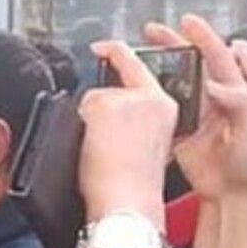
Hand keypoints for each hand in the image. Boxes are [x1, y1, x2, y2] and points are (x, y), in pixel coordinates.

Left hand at [78, 41, 175, 231]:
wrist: (127, 200)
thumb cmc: (134, 185)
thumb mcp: (149, 146)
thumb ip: (139, 123)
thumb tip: (117, 119)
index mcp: (166, 108)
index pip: (142, 69)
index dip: (120, 53)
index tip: (106, 47)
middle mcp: (152, 97)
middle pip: (112, 85)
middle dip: (100, 107)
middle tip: (103, 137)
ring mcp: (128, 98)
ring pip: (95, 97)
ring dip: (91, 121)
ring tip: (102, 152)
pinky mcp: (105, 104)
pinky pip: (81, 106)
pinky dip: (80, 125)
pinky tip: (94, 146)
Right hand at [144, 15, 246, 199]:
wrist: (230, 192)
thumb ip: (239, 104)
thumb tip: (217, 84)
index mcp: (234, 92)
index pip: (218, 56)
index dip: (202, 37)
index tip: (187, 23)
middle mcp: (213, 98)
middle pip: (191, 62)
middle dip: (172, 43)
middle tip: (152, 32)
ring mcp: (195, 112)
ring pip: (174, 80)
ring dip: (157, 65)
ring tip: (138, 53)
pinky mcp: (179, 128)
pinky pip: (161, 105)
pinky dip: (146, 94)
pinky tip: (135, 88)